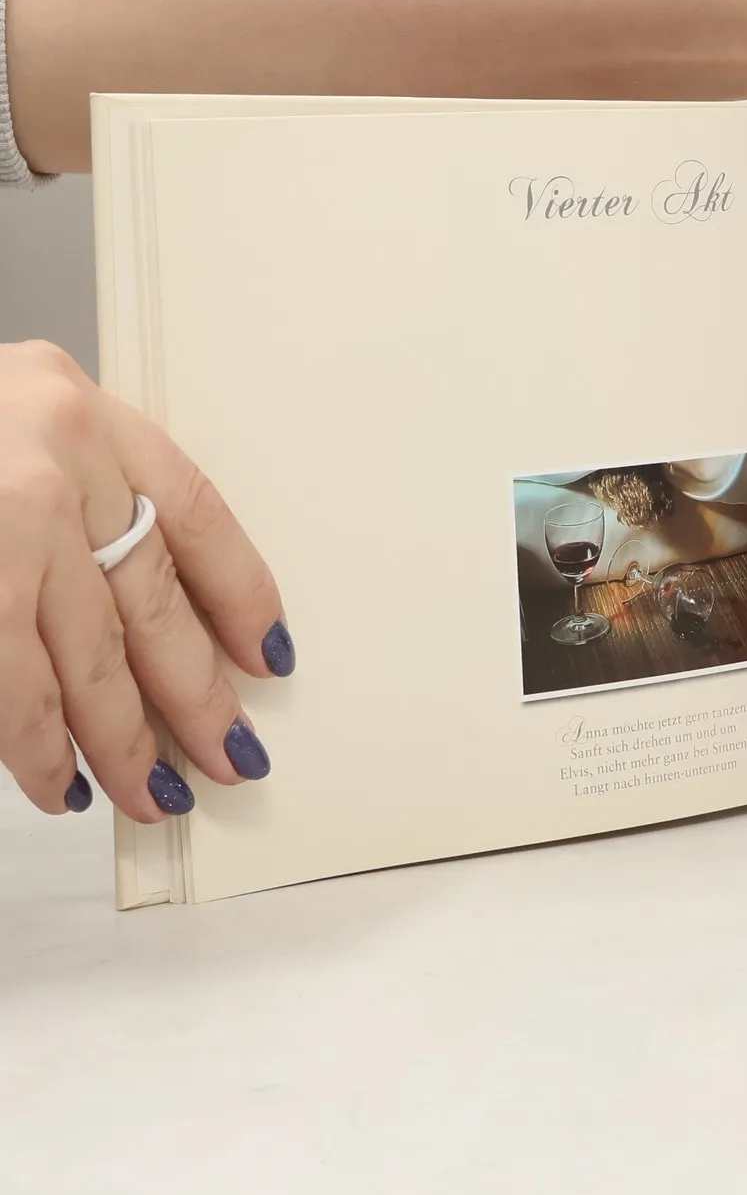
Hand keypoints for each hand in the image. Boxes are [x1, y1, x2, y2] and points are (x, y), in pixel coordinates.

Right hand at [0, 341, 291, 820]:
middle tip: (234, 757)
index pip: (193, 506)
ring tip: (158, 793)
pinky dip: (36, 745)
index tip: (270, 652)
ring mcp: (0, 520)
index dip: (239, 589)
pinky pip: (11, 681)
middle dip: (195, 691)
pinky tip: (61, 783)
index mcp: (69, 401)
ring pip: (89, 652)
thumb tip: (135, 619)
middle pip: (151, 595)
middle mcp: (46, 454)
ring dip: (125, 737)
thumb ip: (58, 496)